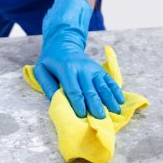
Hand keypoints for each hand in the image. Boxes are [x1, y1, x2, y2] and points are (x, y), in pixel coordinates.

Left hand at [34, 0, 124, 118]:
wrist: (63, 44)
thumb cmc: (50, 61)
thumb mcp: (41, 69)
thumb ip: (46, 84)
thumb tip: (55, 100)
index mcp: (66, 69)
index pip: (73, 90)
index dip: (78, 103)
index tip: (82, 115)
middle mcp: (82, 69)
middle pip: (90, 90)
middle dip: (96, 105)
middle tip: (100, 118)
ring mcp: (93, 69)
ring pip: (102, 86)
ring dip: (109, 100)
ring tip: (115, 112)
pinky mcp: (99, 70)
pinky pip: (109, 81)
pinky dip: (116, 91)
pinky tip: (120, 101)